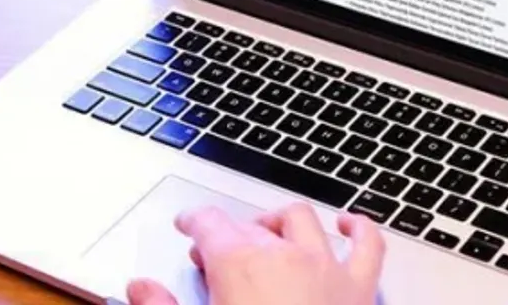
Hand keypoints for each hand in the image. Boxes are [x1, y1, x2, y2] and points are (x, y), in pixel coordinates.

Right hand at [126, 202, 384, 304]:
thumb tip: (140, 289)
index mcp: (238, 265)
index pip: (208, 223)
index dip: (193, 221)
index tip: (187, 226)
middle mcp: (283, 255)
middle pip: (248, 226)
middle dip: (228, 234)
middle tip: (213, 255)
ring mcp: (326, 268)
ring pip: (299, 220)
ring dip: (278, 223)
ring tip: (266, 234)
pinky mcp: (360, 289)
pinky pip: (367, 244)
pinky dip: (358, 228)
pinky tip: (348, 225)